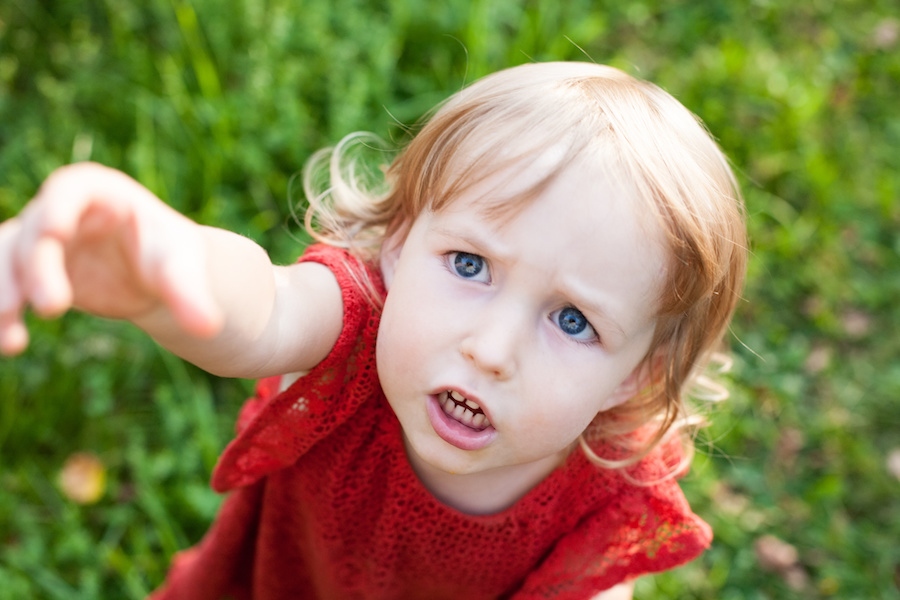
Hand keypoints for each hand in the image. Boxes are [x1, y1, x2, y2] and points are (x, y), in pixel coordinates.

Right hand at [0, 162, 222, 354]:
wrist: (154, 275)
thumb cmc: (171, 257)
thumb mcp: (182, 268)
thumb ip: (189, 294)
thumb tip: (209, 328)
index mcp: (100, 191)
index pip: (70, 188)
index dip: (58, 207)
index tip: (55, 232)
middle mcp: (60, 210)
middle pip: (34, 232)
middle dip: (36, 269)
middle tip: (54, 308)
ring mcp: (38, 240)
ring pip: (4, 260)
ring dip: (3, 295)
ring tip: (14, 341)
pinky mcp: (28, 271)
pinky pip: (4, 287)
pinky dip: (2, 315)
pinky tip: (12, 345)